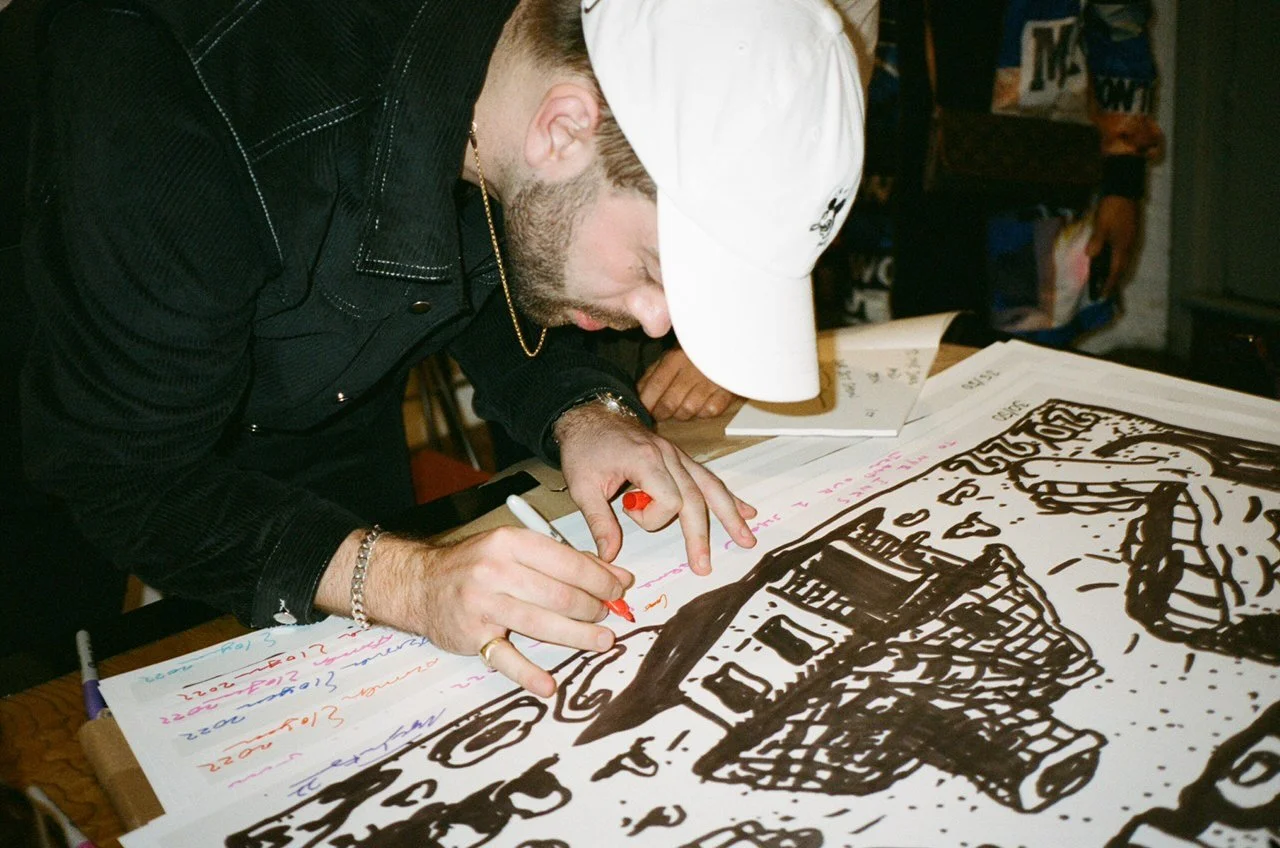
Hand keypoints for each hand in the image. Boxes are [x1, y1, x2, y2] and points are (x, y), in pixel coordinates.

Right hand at [315, 529, 632, 696]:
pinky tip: (548, 686)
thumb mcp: (516, 549)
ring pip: (540, 624)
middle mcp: (494, 571)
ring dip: (577, 636)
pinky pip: (505, 659)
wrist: (419, 583)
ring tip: (602, 641)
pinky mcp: (472, 636)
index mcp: (510, 543)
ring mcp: (481, 605)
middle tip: (608, 617)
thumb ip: (566, 561)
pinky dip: (528, 675)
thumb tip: (618, 577)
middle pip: (557, 594)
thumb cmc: (477, 564)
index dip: (599, 579)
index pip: (566, 562)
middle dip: (591, 608)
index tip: (619, 590)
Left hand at [554, 402, 756, 576]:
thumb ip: (599, 520)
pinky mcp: (678, 459)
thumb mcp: (582, 485)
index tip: (629, 511)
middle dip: (700, 535)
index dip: (651, 518)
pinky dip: (726, 496)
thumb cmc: (586, 446)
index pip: (669, 500)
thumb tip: (610, 554)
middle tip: (703, 565)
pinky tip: (745, 510)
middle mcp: (667, 456)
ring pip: (710, 487)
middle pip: (695, 499)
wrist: (590, 416)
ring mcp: (676, 456)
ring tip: (745, 538)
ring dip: (729, 515)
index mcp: (645, 459)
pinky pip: (707, 478)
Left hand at [637, 347, 738, 420]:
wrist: (731, 343)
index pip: (654, 386)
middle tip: (660, 414)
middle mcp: (692, 370)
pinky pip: (709, 412)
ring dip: (681, 414)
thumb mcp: (672, 355)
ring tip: (681, 407)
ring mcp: (711, 381)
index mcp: (675, 358)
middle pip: (669, 403)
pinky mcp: (727, 391)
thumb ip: (653, 373)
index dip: (646, 403)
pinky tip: (701, 404)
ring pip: (688, 411)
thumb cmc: (696, 352)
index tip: (644, 410)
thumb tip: (639, 393)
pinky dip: (703, 412)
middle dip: (661, 414)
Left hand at [1086, 195, 1138, 296]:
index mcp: (1122, 246)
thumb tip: (1091, 256)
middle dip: (1113, 281)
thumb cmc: (1112, 208)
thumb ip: (1097, 241)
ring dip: (1115, 271)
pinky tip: (1109, 261)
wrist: (1125, 191)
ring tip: (1106, 280)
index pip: (1115, 271)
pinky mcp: (1130, 234)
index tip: (1102, 295)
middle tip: (1103, 291)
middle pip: (1121, 268)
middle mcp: (1129, 246)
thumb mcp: (1101, 225)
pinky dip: (1116, 261)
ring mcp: (1131, 240)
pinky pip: (1123, 253)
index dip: (1109, 284)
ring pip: (1123, 261)